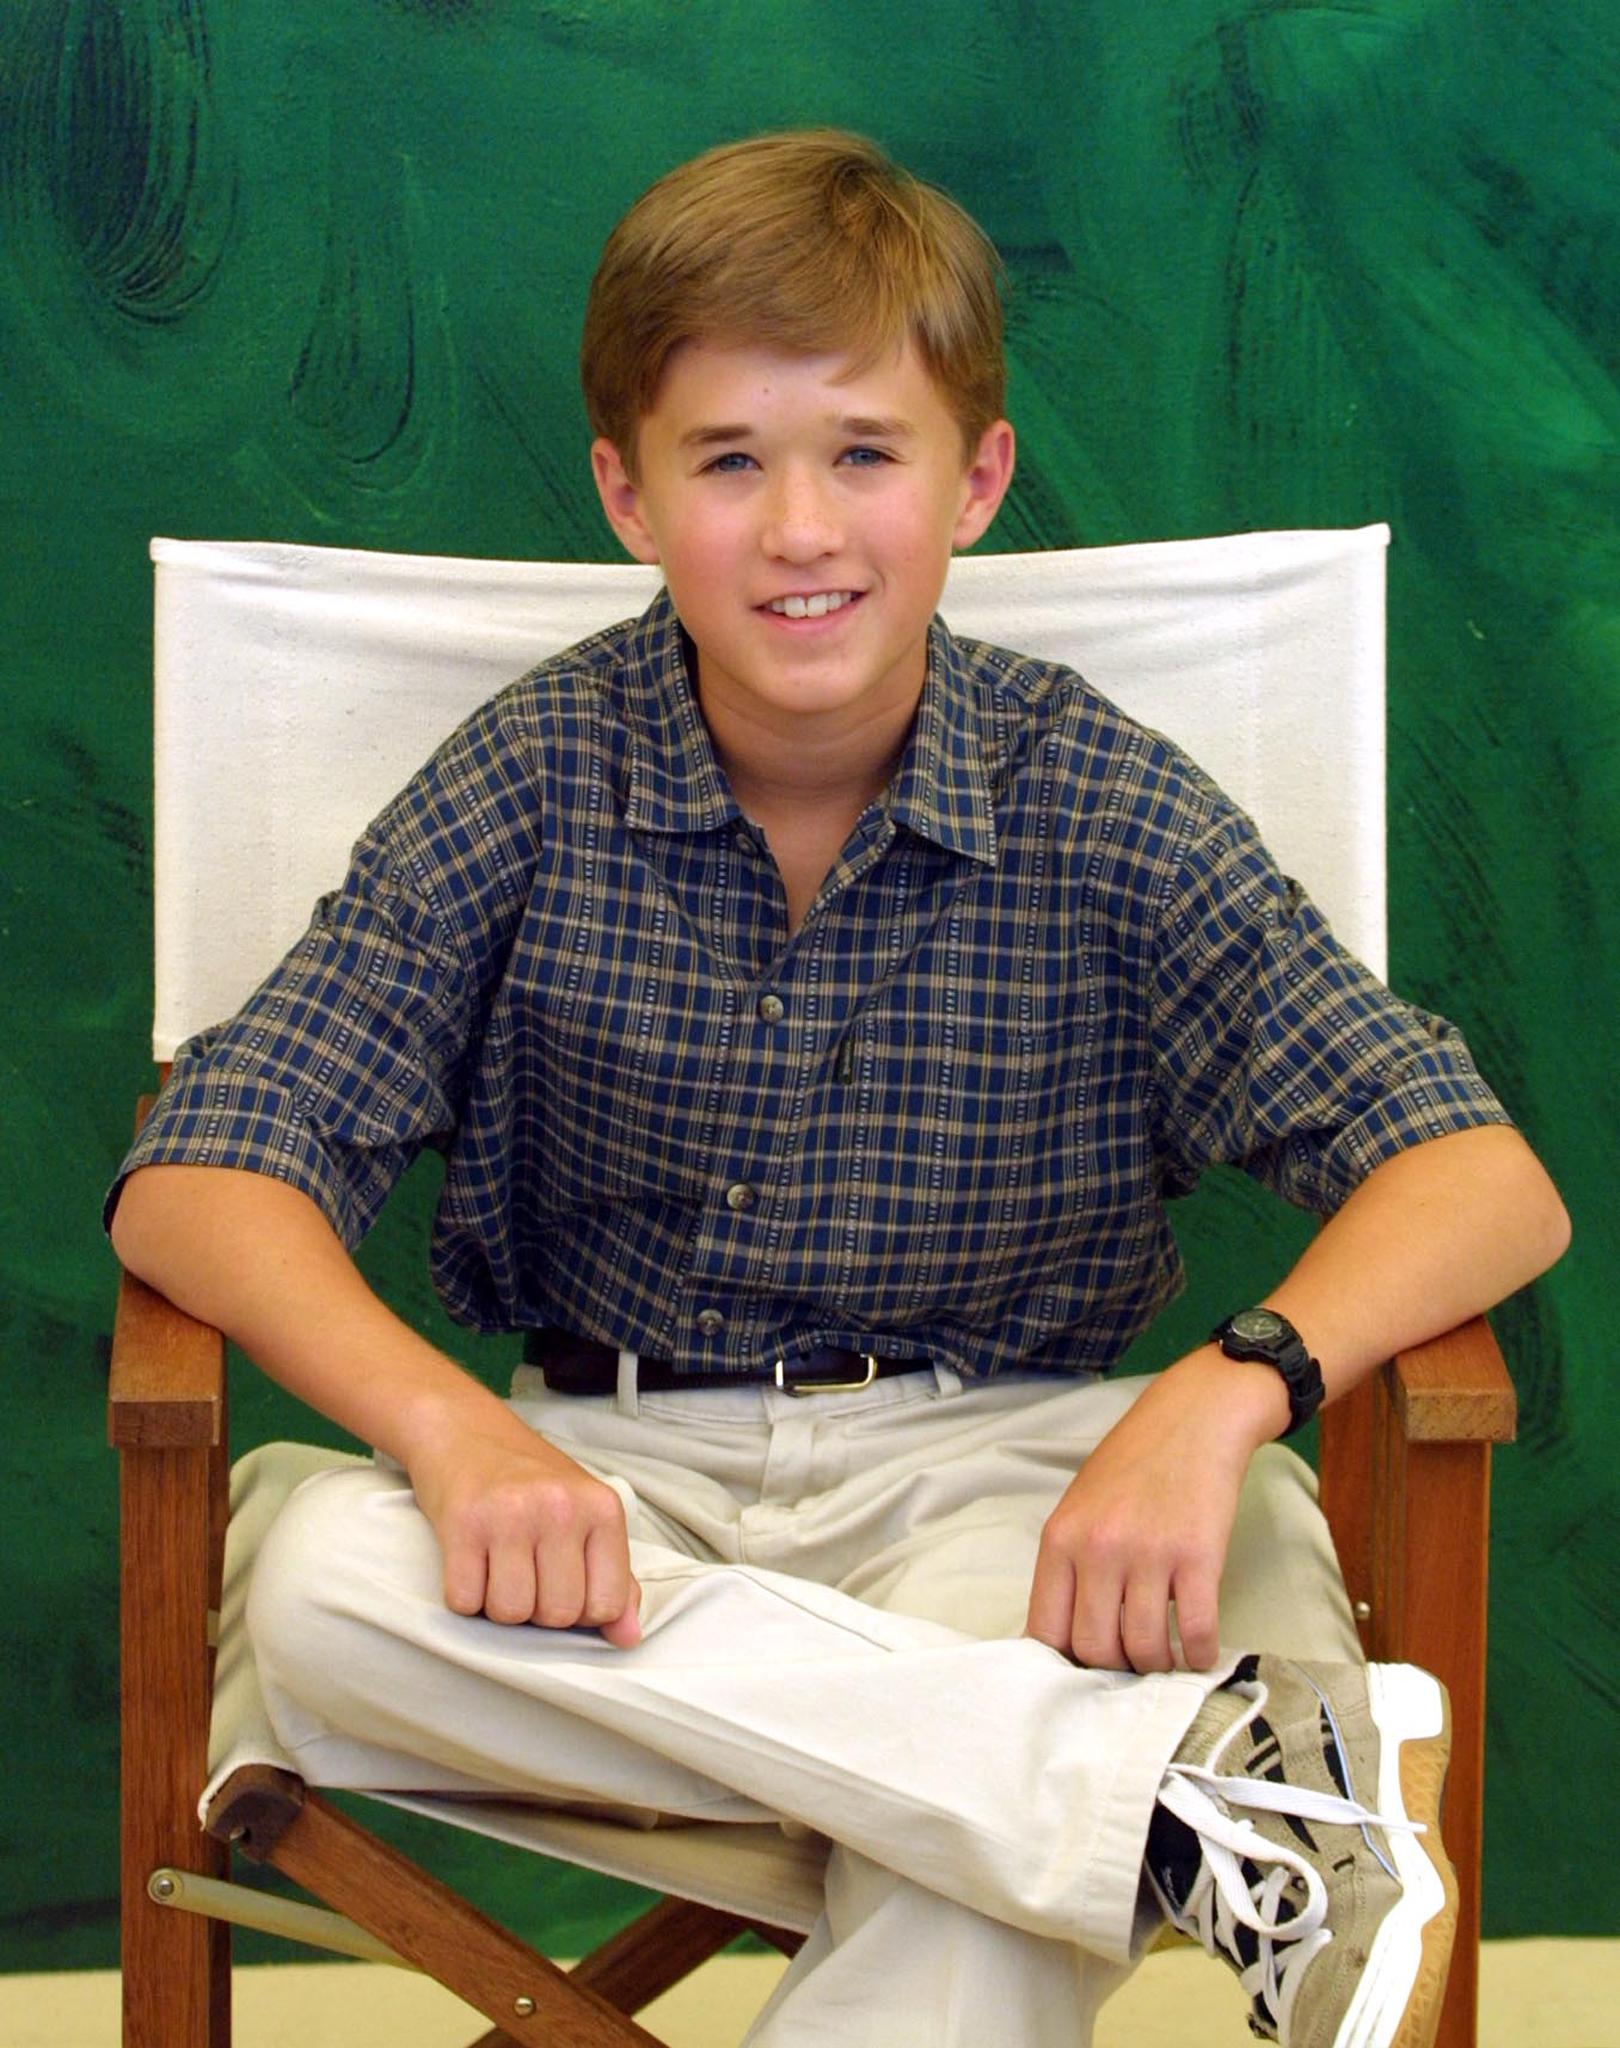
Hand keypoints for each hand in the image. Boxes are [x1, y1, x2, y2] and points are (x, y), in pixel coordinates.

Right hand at [406, 1416, 641, 1644]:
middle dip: (538, 1610)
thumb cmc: (529, 1480)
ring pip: (511, 1612)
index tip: (562, 1585)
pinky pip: (465, 1600)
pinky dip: (465, 1596)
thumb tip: (628, 1637)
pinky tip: (471, 1563)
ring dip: (499, 1605)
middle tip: (526, 1573)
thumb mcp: (584, 1514)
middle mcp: (560, 1508)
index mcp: (601, 1508)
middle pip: (557, 1614)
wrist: (466, 1431)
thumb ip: (614, 1577)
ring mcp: (511, 1514)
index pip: (605, 1604)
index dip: (580, 1611)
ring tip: (498, 1567)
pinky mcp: (463, 1523)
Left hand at [1023, 1349, 1284, 1672]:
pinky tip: (1199, 1653)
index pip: (1047, 1631)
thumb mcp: (1081, 1506)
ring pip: (1144, 1648)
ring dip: (1157, 1667)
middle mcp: (1099, 1549)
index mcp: (1060, 1539)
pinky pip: (1195, 1631)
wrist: (1195, 1418)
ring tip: (1165, 1659)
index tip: (1082, 1675)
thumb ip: (1070, 1564)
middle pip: (1096, 1649)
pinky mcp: (1199, 1557)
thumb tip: (1067, 1637)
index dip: (1064, 1666)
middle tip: (1130, 1667)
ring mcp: (1149, 1554)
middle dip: (1113, 1671)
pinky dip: (1198, 1655)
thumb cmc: (1135, 1462)